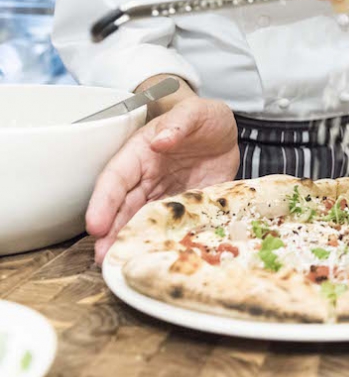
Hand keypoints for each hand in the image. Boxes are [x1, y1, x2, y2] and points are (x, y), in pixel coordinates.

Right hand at [86, 97, 239, 262]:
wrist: (226, 132)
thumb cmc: (204, 118)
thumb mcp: (195, 113)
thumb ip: (179, 123)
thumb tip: (161, 139)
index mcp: (139, 153)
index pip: (115, 179)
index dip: (103, 202)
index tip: (94, 224)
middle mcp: (146, 178)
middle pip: (122, 208)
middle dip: (110, 232)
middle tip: (103, 257)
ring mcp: (164, 195)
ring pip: (140, 221)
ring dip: (130, 241)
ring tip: (121, 264)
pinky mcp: (184, 207)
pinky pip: (171, 226)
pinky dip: (163, 241)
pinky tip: (159, 256)